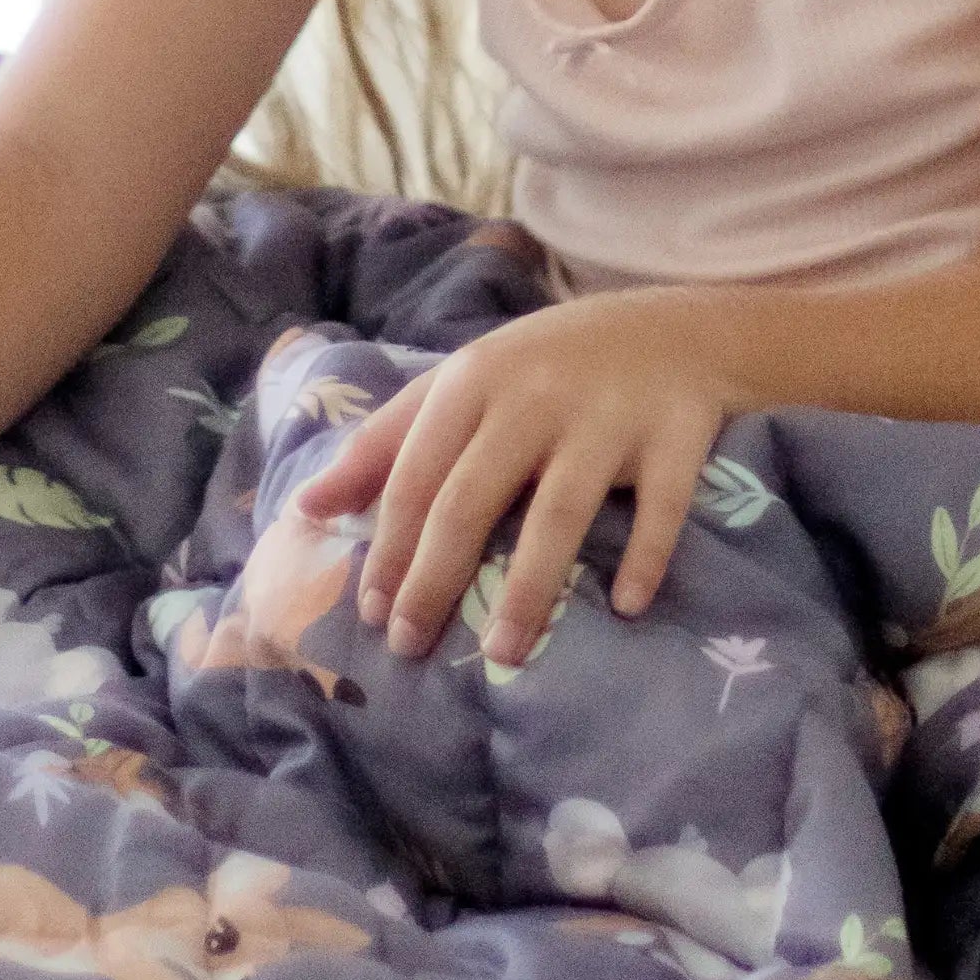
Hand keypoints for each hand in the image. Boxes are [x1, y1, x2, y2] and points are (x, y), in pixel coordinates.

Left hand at [293, 295, 734, 669]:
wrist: (671, 328)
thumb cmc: (543, 369)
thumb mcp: (461, 385)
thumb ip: (384, 443)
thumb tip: (306, 507)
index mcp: (474, 382)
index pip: (417, 475)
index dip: (390, 547)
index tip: (371, 613)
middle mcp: (535, 398)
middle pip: (472, 498)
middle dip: (435, 578)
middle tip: (411, 645)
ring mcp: (607, 419)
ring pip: (559, 512)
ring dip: (528, 587)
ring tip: (501, 651)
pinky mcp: (674, 438)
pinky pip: (660, 508)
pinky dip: (644, 557)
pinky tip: (624, 607)